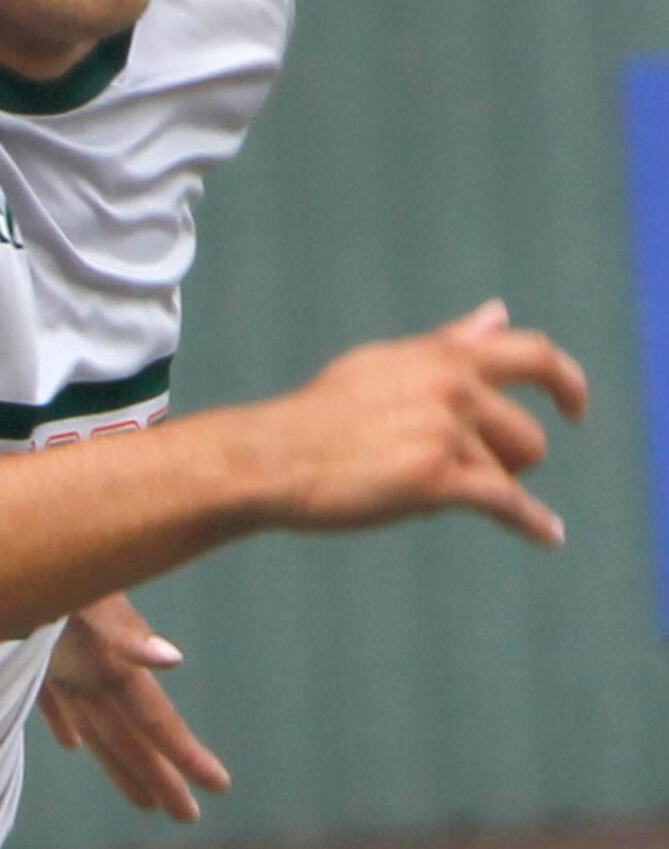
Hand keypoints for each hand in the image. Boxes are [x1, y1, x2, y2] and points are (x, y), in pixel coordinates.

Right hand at [38, 592, 228, 821]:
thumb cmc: (46, 564)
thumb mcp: (91, 589)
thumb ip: (127, 631)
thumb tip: (172, 659)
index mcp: (105, 663)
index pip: (154, 719)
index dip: (186, 753)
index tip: (220, 786)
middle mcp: (81, 676)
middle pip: (125, 737)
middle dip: (157, 777)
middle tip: (187, 816)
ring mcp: (52, 669)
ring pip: (90, 728)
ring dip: (117, 763)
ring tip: (142, 799)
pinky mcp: (27, 655)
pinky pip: (50, 700)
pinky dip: (64, 723)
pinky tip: (72, 744)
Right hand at [264, 300, 588, 543]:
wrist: (274, 456)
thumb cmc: (324, 416)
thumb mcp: (387, 365)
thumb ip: (450, 344)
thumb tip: (499, 313)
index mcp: (439, 356)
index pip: (532, 354)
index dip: (566, 381)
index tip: (574, 408)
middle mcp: (449, 384)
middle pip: (530, 435)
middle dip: (509, 463)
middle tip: (473, 475)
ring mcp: (444, 428)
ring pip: (512, 474)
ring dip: (487, 490)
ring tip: (433, 490)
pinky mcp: (436, 476)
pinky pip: (508, 503)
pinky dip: (531, 523)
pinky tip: (548, 536)